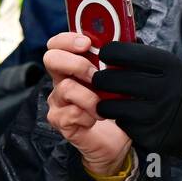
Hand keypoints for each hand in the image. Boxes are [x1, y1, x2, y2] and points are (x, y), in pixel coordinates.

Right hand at [43, 32, 132, 175]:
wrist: (118, 140)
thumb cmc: (117, 105)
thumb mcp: (120, 80)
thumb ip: (118, 61)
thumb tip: (130, 40)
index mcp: (73, 67)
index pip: (57, 44)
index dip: (67, 40)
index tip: (87, 43)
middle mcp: (61, 81)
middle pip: (51, 59)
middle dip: (76, 63)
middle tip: (95, 74)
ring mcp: (58, 102)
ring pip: (65, 88)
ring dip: (90, 95)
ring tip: (104, 103)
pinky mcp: (61, 121)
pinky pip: (71, 113)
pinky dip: (89, 116)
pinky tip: (98, 118)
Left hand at [93, 42, 181, 180]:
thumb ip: (157, 62)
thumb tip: (125, 46)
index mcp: (172, 68)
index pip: (125, 53)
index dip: (110, 53)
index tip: (106, 55)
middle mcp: (164, 90)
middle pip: (112, 80)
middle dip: (101, 79)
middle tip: (101, 80)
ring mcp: (158, 116)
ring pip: (112, 106)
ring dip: (106, 103)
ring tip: (110, 101)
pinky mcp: (153, 136)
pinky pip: (124, 125)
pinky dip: (124, 120)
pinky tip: (131, 116)